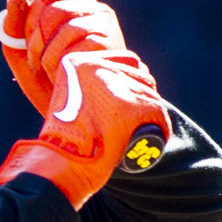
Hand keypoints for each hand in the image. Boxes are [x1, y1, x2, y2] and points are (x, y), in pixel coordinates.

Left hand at [0, 0, 126, 116]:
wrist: (77, 117)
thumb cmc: (51, 85)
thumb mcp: (24, 56)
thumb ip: (14, 27)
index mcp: (76, 6)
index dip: (30, 16)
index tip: (27, 38)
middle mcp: (95, 11)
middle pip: (52, 9)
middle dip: (35, 39)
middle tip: (37, 62)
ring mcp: (104, 26)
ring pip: (62, 27)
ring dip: (46, 55)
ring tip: (53, 73)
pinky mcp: (108, 45)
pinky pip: (71, 46)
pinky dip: (58, 66)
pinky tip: (65, 77)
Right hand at [0, 49, 172, 209]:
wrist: (61, 162)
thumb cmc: (63, 139)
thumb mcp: (69, 99)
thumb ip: (88, 86)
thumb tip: (123, 82)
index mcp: (76, 63)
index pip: (126, 58)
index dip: (132, 78)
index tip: (130, 96)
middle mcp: (96, 67)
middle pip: (141, 74)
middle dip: (142, 95)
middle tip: (135, 116)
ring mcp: (115, 85)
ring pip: (150, 94)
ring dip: (149, 112)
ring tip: (139, 129)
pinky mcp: (131, 105)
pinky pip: (158, 112)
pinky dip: (160, 127)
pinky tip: (153, 137)